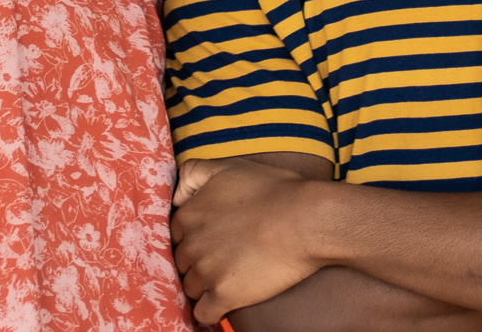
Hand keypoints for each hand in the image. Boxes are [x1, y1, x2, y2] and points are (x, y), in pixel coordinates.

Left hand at [171, 159, 326, 324]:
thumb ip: (194, 172)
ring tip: (229, 279)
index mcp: (189, 215)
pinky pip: (204, 313)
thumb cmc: (273, 190)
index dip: (194, 239)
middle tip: (224, 259)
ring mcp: (206, 272)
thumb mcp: (228, 167)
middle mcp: (191, 244)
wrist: (305, 220)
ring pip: (191, 288)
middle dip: (199, 263)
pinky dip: (211, 311)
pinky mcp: (224, 295)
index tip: (213, 241)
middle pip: (182, 263)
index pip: (176, 236)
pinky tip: (225, 303)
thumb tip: (177, 196)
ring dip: (205, 287)